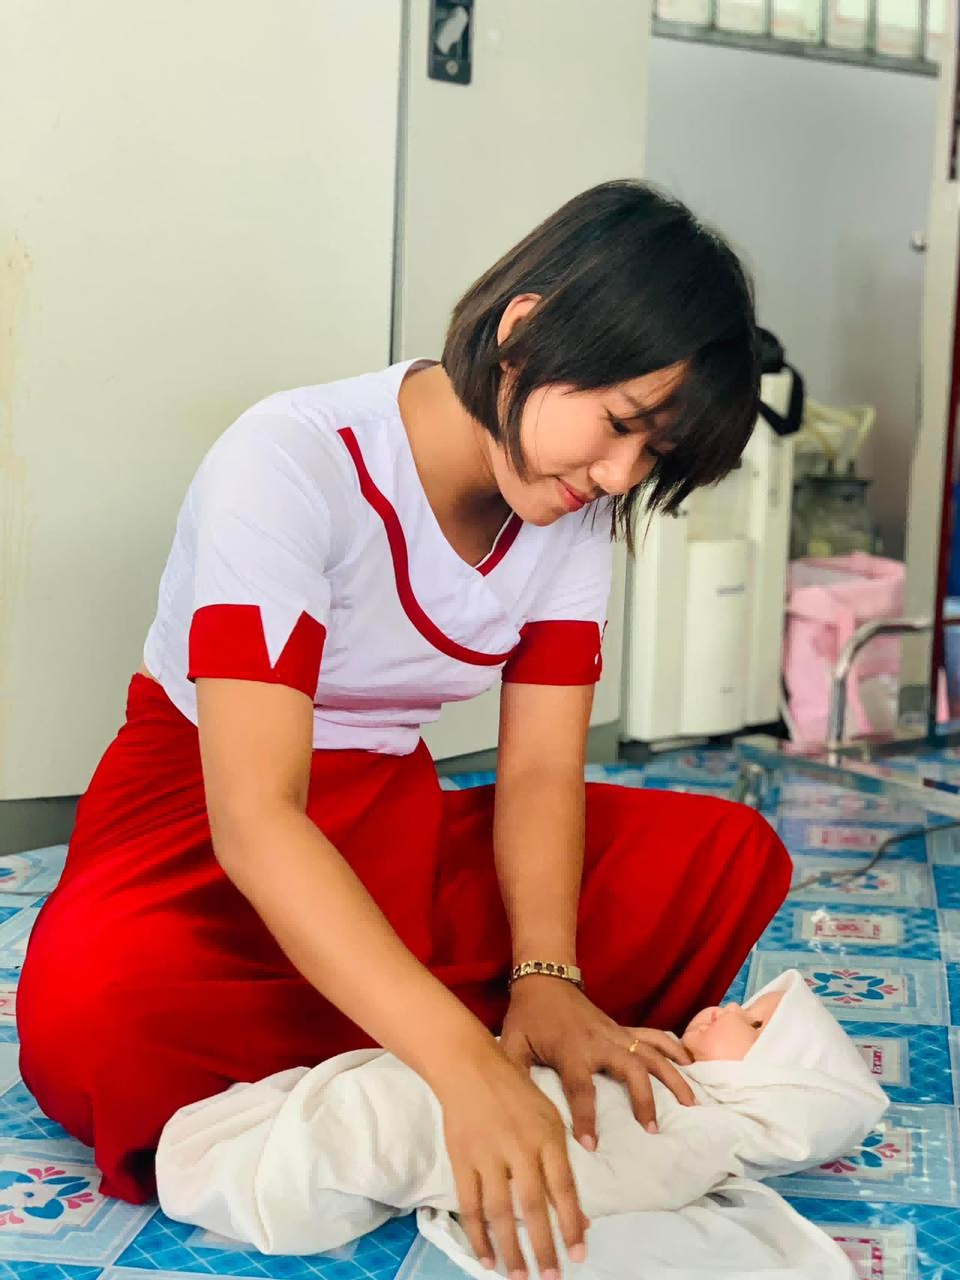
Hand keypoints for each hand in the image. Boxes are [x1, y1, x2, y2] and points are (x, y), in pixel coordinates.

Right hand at [436, 1040, 588, 1279]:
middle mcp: (519, 1147)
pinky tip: (486, 1258)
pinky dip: (477, 1235)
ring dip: (510, 1249)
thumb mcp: (548, 1120)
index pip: (563, 1188)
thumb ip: (560, 1166)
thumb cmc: (516, 1092)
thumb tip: (578, 1216)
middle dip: (543, 1246)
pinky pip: (470, 1205)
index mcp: (546, 1135)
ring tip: (519, 1277)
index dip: (570, 1224)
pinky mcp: (462, 1159)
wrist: (469, 1066)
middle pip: (532, 1206)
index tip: (578, 1255)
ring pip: (500, 1212)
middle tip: (550, 1277)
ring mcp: (488, 1154)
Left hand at [499, 976, 695, 1149]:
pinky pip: (652, 1037)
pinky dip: (674, 1047)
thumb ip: (516, 1075)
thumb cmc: (527, 1017)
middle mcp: (599, 1042)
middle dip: (644, 1099)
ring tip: (691, 1103)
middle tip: (652, 1129)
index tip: (593, 1146)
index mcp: (571, 1051)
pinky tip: (691, 1064)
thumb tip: (516, 1109)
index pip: (582, 1090)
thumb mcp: (512, 1045)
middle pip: (631, 1070)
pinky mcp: (621, 1029)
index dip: (586, 1119)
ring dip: (672, 1076)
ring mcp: (614, 1033)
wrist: (544, 980)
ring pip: (650, 1054)